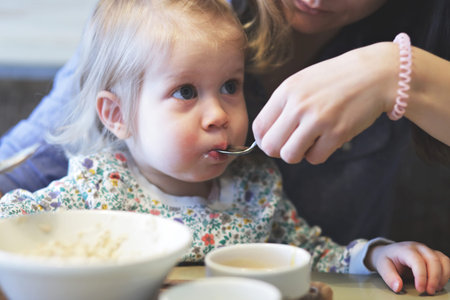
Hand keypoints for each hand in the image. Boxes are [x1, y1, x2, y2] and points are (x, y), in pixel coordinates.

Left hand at [252, 42, 398, 163]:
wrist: (374, 74)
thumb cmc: (335, 80)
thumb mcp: (302, 82)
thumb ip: (283, 106)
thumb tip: (266, 136)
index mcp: (286, 91)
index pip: (259, 127)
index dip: (264, 139)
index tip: (275, 140)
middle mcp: (298, 106)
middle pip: (271, 146)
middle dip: (279, 150)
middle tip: (292, 143)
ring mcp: (318, 120)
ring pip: (290, 156)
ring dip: (298, 154)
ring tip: (310, 141)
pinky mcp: (337, 133)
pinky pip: (315, 158)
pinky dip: (318, 154)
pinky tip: (326, 140)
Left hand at [367, 242, 449, 294]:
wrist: (388, 252)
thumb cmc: (386, 259)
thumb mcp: (382, 267)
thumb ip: (389, 277)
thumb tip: (398, 287)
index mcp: (405, 249)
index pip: (417, 260)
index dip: (421, 276)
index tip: (420, 289)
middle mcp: (418, 248)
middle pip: (433, 260)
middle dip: (434, 278)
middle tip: (429, 292)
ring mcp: (427, 250)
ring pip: (442, 260)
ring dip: (442, 277)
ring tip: (434, 289)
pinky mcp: (433, 255)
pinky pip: (446, 262)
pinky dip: (446, 274)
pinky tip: (438, 284)